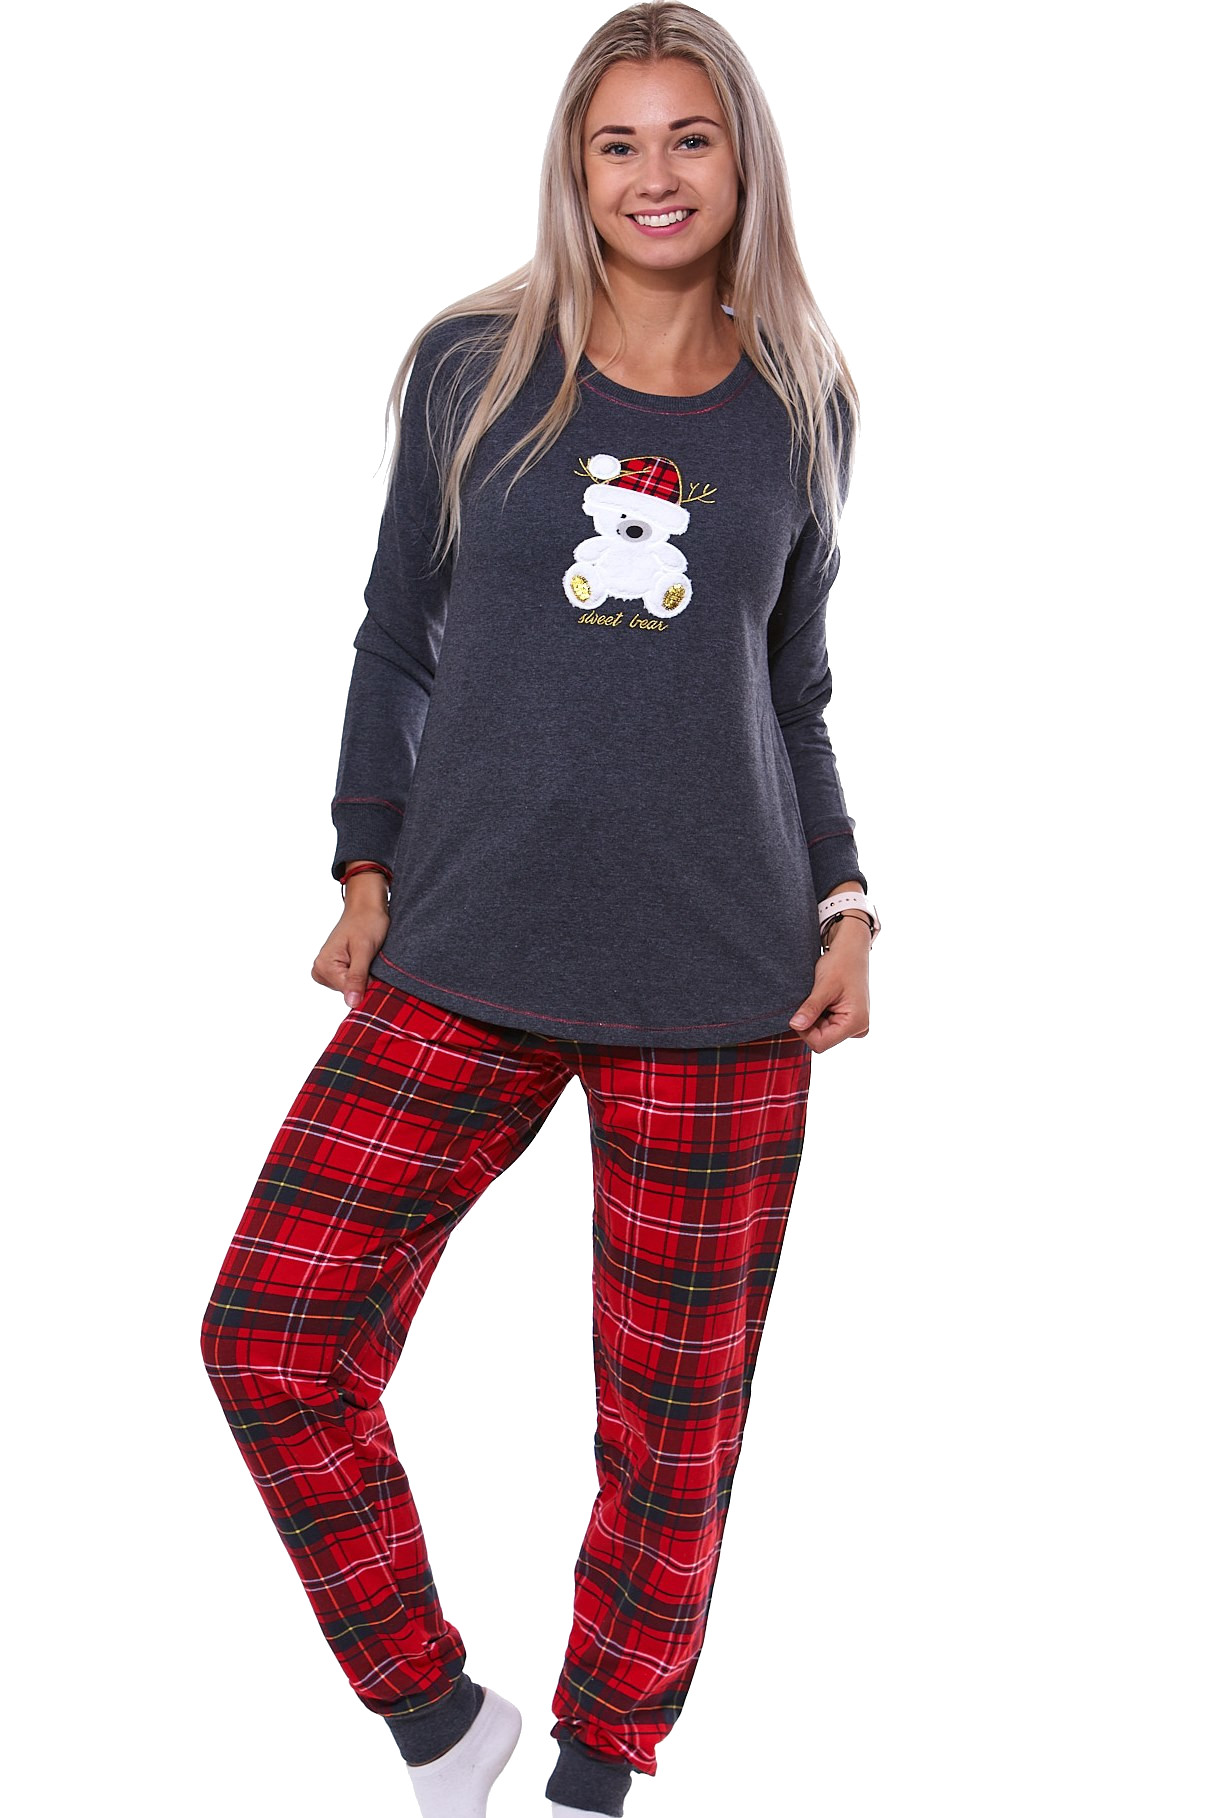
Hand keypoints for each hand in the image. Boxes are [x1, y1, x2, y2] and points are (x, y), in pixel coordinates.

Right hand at [312, 898, 389, 1008]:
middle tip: (370, 958)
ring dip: (365, 976)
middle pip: (349, 992)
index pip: (349, 992)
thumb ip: (357, 978)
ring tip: (367, 956)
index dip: (367, 984)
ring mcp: (327, 970)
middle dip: (365, 980)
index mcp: (323, 965)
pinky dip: (363, 974)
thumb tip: (351, 1003)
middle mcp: (320, 969)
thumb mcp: (364, 950)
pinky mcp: (336, 970)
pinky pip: (352, 982)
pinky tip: (364, 960)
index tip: (374, 967)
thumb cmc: (366, 922)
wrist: (367, 906)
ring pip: (352, 988)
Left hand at [788, 919, 870, 1051]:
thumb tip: (795, 1026)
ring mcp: (853, 1026)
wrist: (851, 951)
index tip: (801, 1009)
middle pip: (820, 1039)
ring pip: (821, 1034)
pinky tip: (823, 1000)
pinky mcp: (847, 1021)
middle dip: (810, 1022)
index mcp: (856, 1023)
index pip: (820, 1043)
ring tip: (820, 997)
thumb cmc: (841, 963)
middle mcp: (858, 1029)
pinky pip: (825, 1027)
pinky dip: (818, 1015)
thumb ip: (811, 1008)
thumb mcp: (824, 986)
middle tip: (813, 999)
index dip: (805, 1030)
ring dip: (814, 1017)